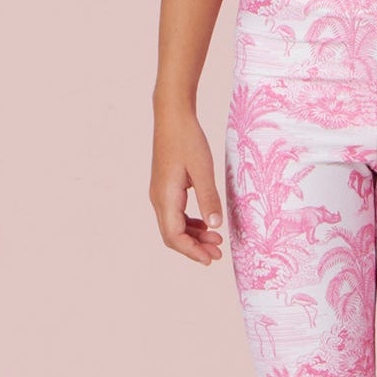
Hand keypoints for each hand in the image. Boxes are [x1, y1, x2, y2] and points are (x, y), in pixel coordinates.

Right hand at [152, 107, 225, 265]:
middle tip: (218, 253)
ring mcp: (161, 194)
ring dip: (194, 236)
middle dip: (194, 248)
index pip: (174, 236)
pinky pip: (176, 214)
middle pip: (173, 235)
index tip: (210, 258)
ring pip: (174, 226)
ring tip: (216, 241)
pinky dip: (191, 224)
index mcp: (166, 197)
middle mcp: (158, 199)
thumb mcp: (203, 170)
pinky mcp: (166, 188)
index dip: (191, 251)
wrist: (172, 117)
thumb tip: (215, 226)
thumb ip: (209, 198)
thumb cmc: (187, 140)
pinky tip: (206, 225)